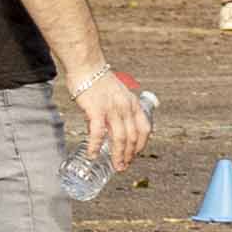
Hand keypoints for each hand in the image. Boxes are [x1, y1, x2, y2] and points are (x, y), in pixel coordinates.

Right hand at [68, 62, 152, 179]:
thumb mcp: (119, 93)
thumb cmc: (99, 79)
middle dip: (130, 155)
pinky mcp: (96, 110)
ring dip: (118, 155)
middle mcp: (126, 108)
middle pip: (133, 137)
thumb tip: (111, 126)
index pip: (144, 129)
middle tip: (123, 166)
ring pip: (120, 138)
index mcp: (133, 104)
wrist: (87, 65)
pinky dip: (96, 146)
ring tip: (115, 166)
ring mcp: (112, 110)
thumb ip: (119, 108)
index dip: (141, 145)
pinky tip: (93, 154)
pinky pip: (98, 133)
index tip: (136, 154)